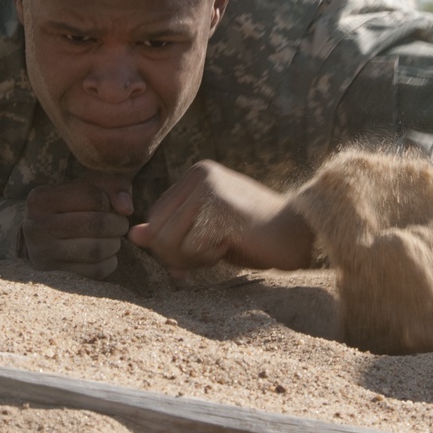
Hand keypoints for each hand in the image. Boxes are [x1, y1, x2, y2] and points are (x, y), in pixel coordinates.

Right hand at [22, 172, 133, 278]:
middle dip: (118, 225)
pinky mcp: (55, 276)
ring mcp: (43, 254)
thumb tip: (127, 208)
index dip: (110, 202)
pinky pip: (95, 271)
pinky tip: (104, 255)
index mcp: (41, 199)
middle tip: (119, 225)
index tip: (110, 207)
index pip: (92, 196)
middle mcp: (37, 226)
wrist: (41, 241)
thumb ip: (112, 186)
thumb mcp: (86, 188)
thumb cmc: (69, 209)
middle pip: (96, 224)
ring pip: (96, 250)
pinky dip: (109, 262)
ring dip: (114, 244)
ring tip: (112, 239)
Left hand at [128, 160, 313, 274]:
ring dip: (192, 258)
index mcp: (195, 175)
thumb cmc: (255, 235)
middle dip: (177, 255)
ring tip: (222, 247)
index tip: (201, 251)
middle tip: (211, 253)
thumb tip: (133, 235)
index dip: (171, 246)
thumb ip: (171, 232)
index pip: (155, 219)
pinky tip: (231, 245)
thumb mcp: (205, 234)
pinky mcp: (217, 205)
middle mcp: (199, 174)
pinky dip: (207, 257)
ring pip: (167, 240)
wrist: (299, 232)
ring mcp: (207, 187)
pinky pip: (189, 247)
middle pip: (156, 230)